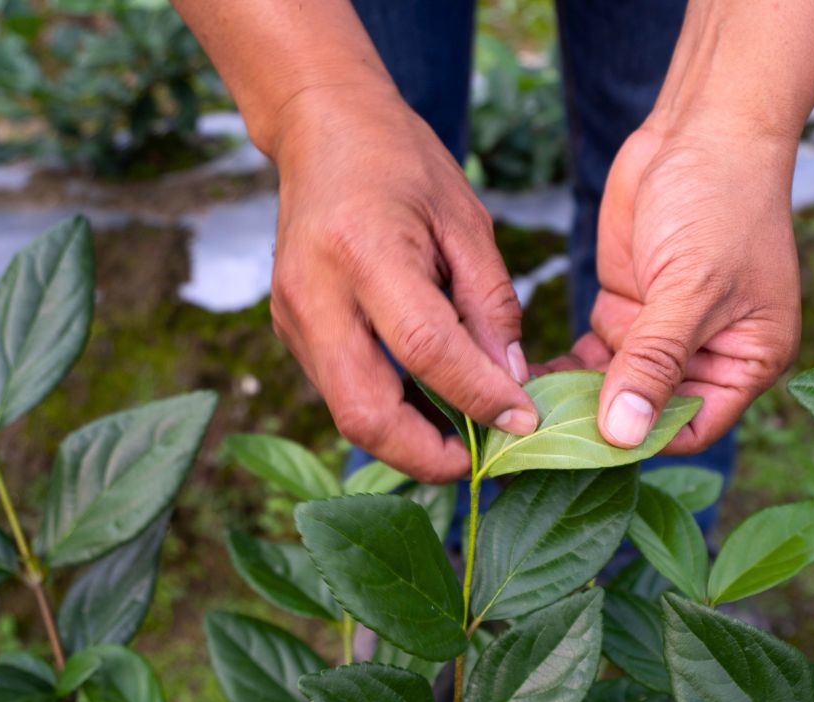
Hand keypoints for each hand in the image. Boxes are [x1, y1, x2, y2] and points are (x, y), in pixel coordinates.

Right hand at [269, 85, 536, 481]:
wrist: (321, 130)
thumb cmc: (400, 164)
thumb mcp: (465, 222)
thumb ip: (490, 305)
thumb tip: (510, 382)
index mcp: (364, 253)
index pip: (426, 349)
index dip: (479, 396)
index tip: (523, 421)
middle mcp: (316, 295)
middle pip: (365, 412)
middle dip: (428, 456)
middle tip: (483, 459)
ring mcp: (293, 319)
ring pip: (348, 414)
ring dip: (409, 441)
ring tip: (464, 436)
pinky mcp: (290, 332)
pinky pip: (341, 393)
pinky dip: (389, 414)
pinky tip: (429, 407)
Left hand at [552, 124, 800, 452]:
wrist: (701, 130)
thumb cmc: (722, 205)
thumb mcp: (691, 289)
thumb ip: (655, 362)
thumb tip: (623, 434)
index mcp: (746, 360)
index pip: (692, 427)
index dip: (643, 442)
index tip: (584, 450)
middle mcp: (705, 355)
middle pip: (648, 413)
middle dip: (599, 424)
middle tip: (538, 438)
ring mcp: (661, 333)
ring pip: (614, 388)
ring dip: (574, 399)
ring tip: (524, 411)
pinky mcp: (627, 307)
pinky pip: (593, 355)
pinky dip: (565, 367)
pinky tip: (526, 378)